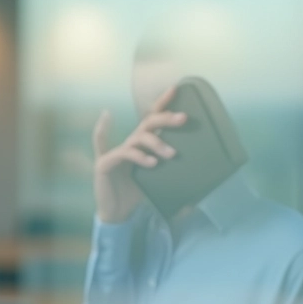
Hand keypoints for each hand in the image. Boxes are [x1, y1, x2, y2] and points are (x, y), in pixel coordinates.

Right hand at [93, 85, 186, 223]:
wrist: (116, 214)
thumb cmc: (136, 196)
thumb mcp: (158, 184)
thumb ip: (173, 184)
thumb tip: (198, 200)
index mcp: (140, 145)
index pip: (151, 119)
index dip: (162, 103)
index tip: (176, 89)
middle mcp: (128, 144)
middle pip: (146, 123)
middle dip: (165, 119)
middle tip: (183, 118)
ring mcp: (115, 153)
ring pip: (137, 139)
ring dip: (155, 144)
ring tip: (170, 155)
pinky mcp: (105, 165)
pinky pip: (118, 153)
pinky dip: (134, 154)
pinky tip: (147, 158)